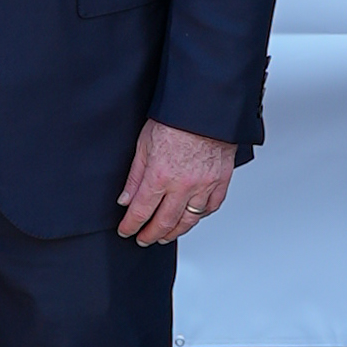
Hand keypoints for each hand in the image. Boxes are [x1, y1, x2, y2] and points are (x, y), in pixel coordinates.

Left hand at [116, 121, 235, 246]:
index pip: (141, 211)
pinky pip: (211, 207)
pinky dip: (200, 216)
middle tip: (143, 239)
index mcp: (160, 175)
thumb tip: (126, 199)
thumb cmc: (176, 118)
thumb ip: (135, 175)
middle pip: (164, 222)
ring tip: (164, 236)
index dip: (131, 226)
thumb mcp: (144, 143)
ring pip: (189, 220)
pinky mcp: (221, 180)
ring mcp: (204, 185)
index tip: (125, 231)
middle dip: (150, 234)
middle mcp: (183, 185)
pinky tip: (191, 218)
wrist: (206, 107)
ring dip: (174, 232)